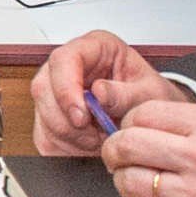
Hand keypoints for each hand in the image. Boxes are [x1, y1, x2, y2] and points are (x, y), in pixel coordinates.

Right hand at [30, 27, 167, 153]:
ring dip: (71, 136)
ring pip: (43, 116)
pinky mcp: (51, 117)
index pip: (63, 59)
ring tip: (100, 139)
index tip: (81, 114)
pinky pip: (46, 137)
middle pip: (44, 88)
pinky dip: (67, 148)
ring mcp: (56, 91)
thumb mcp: (149, 94)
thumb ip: (125, 93)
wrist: (152, 120)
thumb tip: (99, 92)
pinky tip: (89, 145)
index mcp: (95, 48)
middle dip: (67, 120)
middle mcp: (70, 66)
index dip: (66, 88)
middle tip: (95, 134)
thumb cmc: (150, 98)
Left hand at [99, 98, 195, 196]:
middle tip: (119, 156)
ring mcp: (193, 195)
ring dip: (126, 183)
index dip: (128, 123)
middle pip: (127, 144)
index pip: (144, 113)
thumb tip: (151, 128)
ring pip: (128, 181)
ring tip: (140, 184)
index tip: (129, 131)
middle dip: (115, 150)